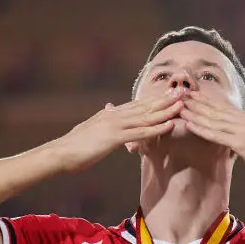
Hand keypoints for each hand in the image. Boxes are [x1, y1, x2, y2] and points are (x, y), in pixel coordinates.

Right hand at [56, 91, 182, 171]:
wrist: (60, 152)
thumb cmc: (74, 145)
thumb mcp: (90, 128)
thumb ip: (102, 118)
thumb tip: (108, 109)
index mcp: (110, 113)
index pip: (137, 104)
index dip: (155, 99)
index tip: (170, 93)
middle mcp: (114, 115)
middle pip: (145, 105)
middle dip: (165, 99)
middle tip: (184, 91)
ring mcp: (115, 125)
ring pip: (146, 116)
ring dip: (166, 110)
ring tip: (183, 104)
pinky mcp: (114, 137)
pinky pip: (140, 132)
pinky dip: (156, 128)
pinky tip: (170, 125)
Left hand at [179, 92, 244, 182]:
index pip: (225, 107)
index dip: (209, 100)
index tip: (195, 93)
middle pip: (216, 109)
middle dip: (198, 102)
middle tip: (181, 93)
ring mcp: (243, 131)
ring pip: (213, 120)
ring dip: (194, 113)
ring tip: (179, 106)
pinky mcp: (241, 143)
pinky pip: (216, 135)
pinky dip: (201, 129)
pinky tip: (189, 124)